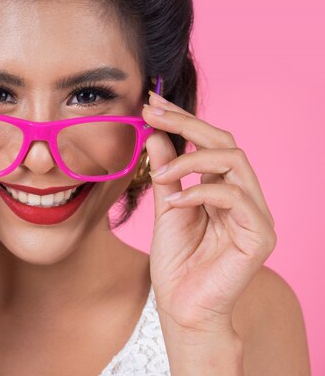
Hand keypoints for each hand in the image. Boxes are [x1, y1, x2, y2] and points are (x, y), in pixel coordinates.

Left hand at [142, 90, 276, 334]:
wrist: (182, 306)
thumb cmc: (177, 262)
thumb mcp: (166, 207)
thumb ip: (167, 173)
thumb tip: (156, 135)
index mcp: (223, 188)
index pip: (209, 143)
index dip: (182, 119)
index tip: (151, 103)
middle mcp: (244, 196)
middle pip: (225, 142)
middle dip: (186, 123)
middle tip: (153, 112)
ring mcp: (256, 214)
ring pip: (234, 161)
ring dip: (191, 160)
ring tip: (161, 176)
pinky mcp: (259, 234)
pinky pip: (233, 196)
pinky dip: (199, 191)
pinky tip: (175, 201)